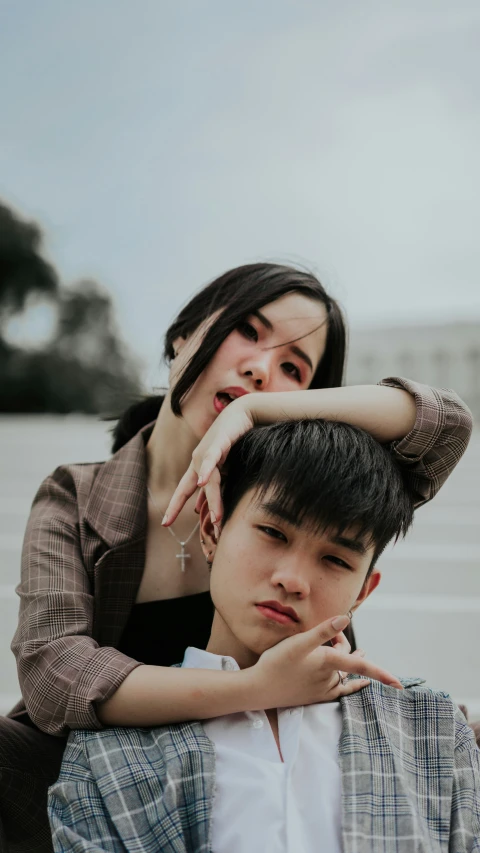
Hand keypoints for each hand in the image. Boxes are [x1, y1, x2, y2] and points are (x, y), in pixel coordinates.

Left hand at [163, 397, 253, 528]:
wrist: (242, 413)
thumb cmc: (232, 440)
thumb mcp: (222, 466)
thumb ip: (212, 485)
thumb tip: (200, 508)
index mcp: (197, 467)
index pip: (183, 491)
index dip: (174, 507)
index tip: (165, 524)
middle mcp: (197, 460)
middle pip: (189, 489)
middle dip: (178, 507)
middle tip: (170, 525)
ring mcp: (207, 451)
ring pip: (208, 481)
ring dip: (213, 501)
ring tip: (217, 520)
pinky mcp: (219, 443)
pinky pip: (211, 459)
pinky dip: (206, 471)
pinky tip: (201, 482)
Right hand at [247, 614, 402, 708]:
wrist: (259, 689)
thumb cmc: (277, 663)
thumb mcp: (298, 642)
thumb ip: (323, 631)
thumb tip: (345, 618)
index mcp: (328, 663)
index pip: (361, 666)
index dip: (382, 674)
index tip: (400, 685)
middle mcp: (329, 679)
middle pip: (347, 661)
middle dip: (344, 646)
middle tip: (333, 634)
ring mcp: (323, 689)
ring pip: (342, 673)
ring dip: (345, 661)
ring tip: (352, 649)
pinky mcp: (316, 696)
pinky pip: (339, 689)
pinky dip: (350, 683)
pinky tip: (359, 683)